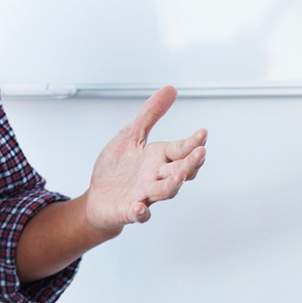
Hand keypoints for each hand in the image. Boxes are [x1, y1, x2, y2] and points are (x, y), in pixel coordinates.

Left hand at [82, 85, 205, 231]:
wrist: (98, 197)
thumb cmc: (117, 168)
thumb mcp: (131, 135)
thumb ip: (150, 114)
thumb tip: (171, 89)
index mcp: (158, 158)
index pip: (180, 150)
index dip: (192, 142)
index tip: (203, 133)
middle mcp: (156, 177)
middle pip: (180, 171)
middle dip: (191, 163)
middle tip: (201, 152)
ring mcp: (144, 195)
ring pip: (164, 192)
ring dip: (172, 185)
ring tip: (179, 177)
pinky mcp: (129, 210)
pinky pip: (138, 213)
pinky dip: (140, 212)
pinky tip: (140, 208)